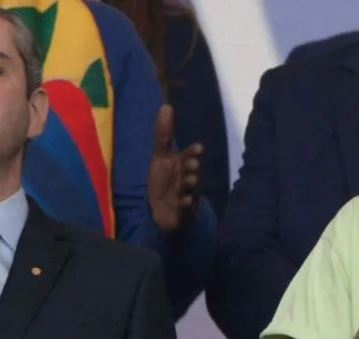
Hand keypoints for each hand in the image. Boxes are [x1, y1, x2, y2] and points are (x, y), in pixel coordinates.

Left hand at [148, 105, 201, 232]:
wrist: (162, 212)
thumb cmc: (163, 181)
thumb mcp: (159, 157)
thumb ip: (163, 134)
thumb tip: (166, 106)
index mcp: (180, 164)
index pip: (188, 155)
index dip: (193, 152)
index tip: (199, 148)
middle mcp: (186, 178)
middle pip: (191, 171)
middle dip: (192, 167)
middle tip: (193, 164)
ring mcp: (186, 194)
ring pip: (191, 188)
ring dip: (191, 184)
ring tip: (189, 180)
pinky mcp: (183, 212)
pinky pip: (186, 208)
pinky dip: (186, 204)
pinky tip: (184, 201)